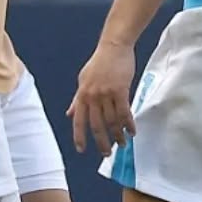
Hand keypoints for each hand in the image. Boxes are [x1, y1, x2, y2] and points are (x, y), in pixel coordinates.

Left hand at [67, 40, 136, 154]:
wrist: (113, 47)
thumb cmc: (99, 62)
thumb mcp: (83, 80)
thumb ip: (77, 100)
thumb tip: (70, 114)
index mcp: (82, 95)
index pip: (78, 121)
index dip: (79, 137)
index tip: (81, 150)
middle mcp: (93, 97)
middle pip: (97, 126)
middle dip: (102, 142)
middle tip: (107, 153)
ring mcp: (106, 94)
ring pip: (112, 121)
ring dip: (118, 135)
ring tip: (123, 143)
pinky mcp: (121, 91)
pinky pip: (124, 112)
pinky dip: (129, 124)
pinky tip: (132, 131)